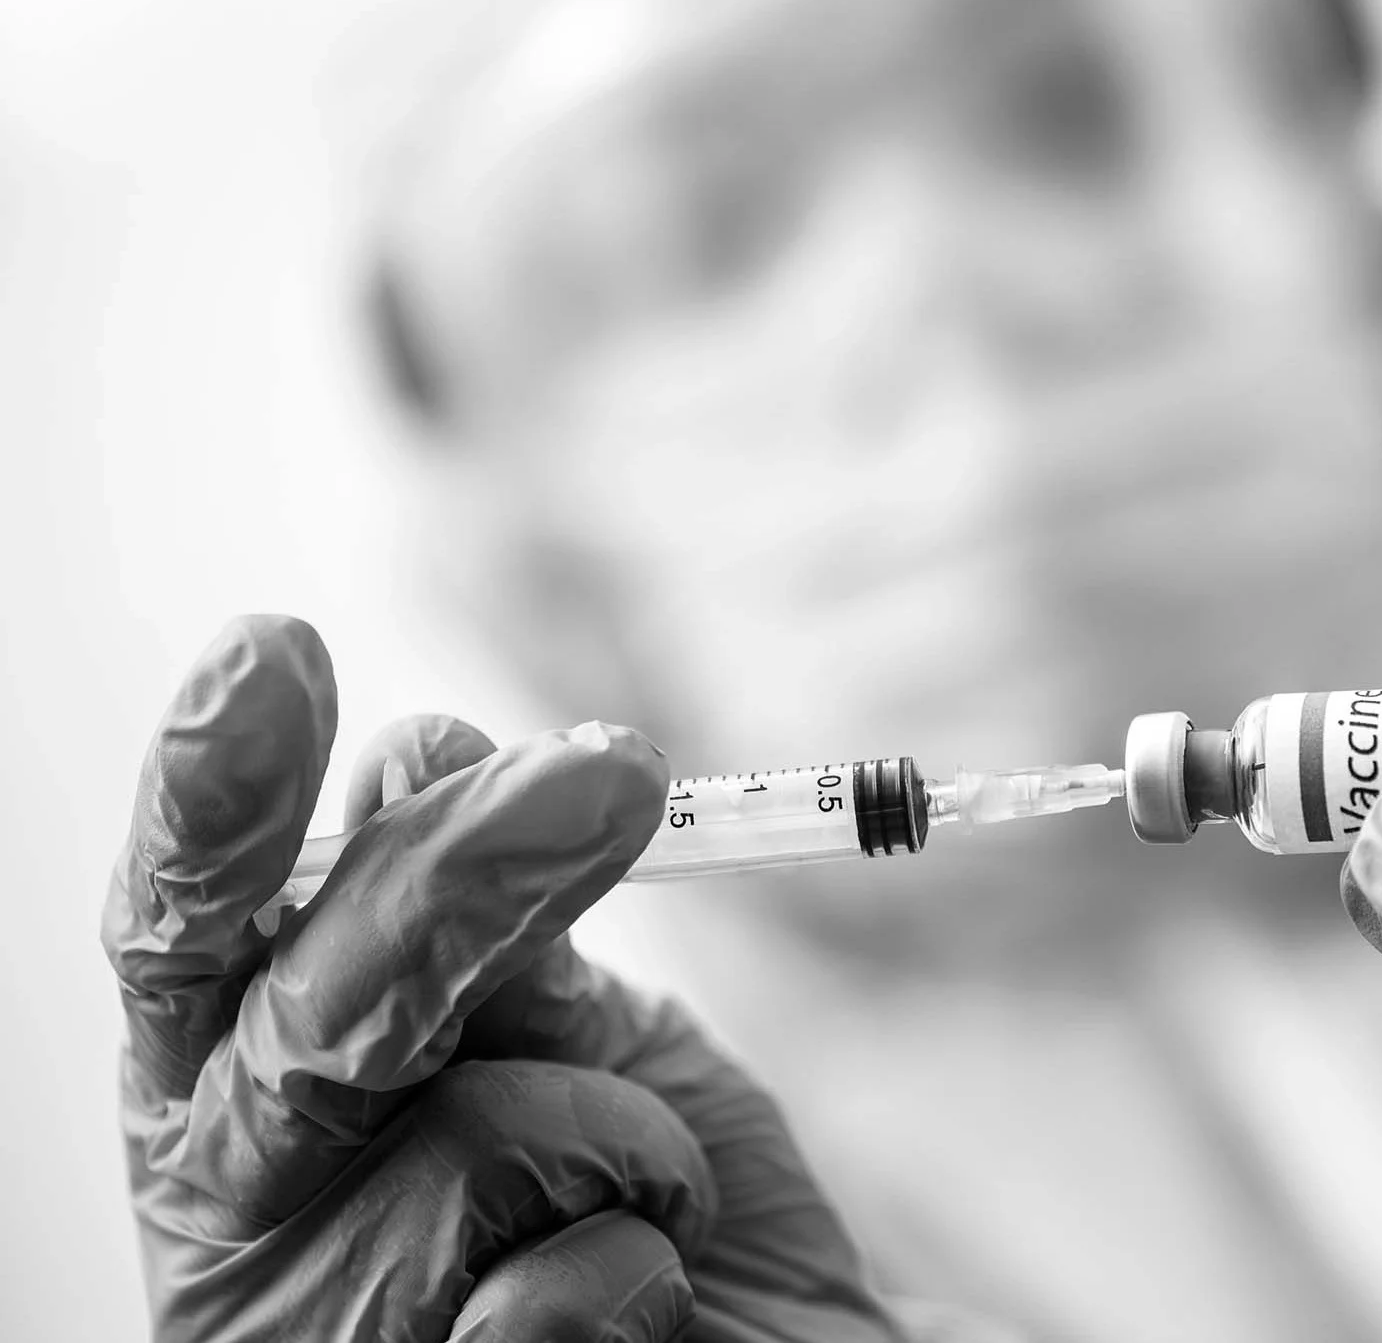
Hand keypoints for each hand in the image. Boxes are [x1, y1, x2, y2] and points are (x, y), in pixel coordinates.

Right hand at [104, 616, 910, 1340]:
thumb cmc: (639, 1190)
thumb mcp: (565, 1033)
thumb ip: (480, 923)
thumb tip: (422, 756)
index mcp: (233, 1094)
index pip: (187, 936)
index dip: (216, 803)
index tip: (271, 653)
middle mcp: (235, 1215)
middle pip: (313, 1011)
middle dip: (460, 881)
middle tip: (614, 775)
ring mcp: (313, 1338)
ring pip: (473, 1145)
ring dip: (619, 1144)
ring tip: (641, 1204)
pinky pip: (562, 1291)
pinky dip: (642, 1273)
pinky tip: (648, 1311)